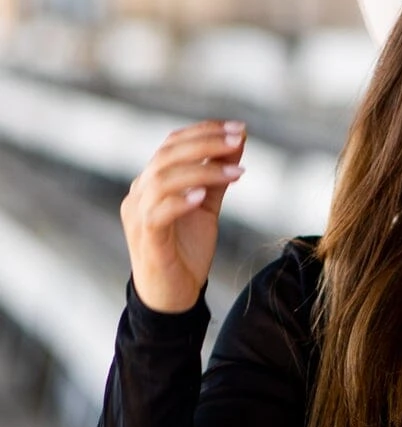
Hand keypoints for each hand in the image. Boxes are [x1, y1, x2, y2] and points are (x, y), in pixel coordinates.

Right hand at [120, 120, 246, 311]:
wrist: (172, 298)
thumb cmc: (186, 253)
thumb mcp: (206, 209)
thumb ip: (217, 178)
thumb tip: (238, 143)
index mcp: (151, 183)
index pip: (172, 144)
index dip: (203, 131)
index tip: (238, 128)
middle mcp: (140, 193)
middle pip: (166, 154)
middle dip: (205, 142)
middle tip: (238, 138)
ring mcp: (138, 215)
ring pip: (162, 179)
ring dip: (201, 170)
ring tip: (235, 172)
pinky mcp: (146, 239)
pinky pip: (157, 213)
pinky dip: (180, 201)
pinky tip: (203, 196)